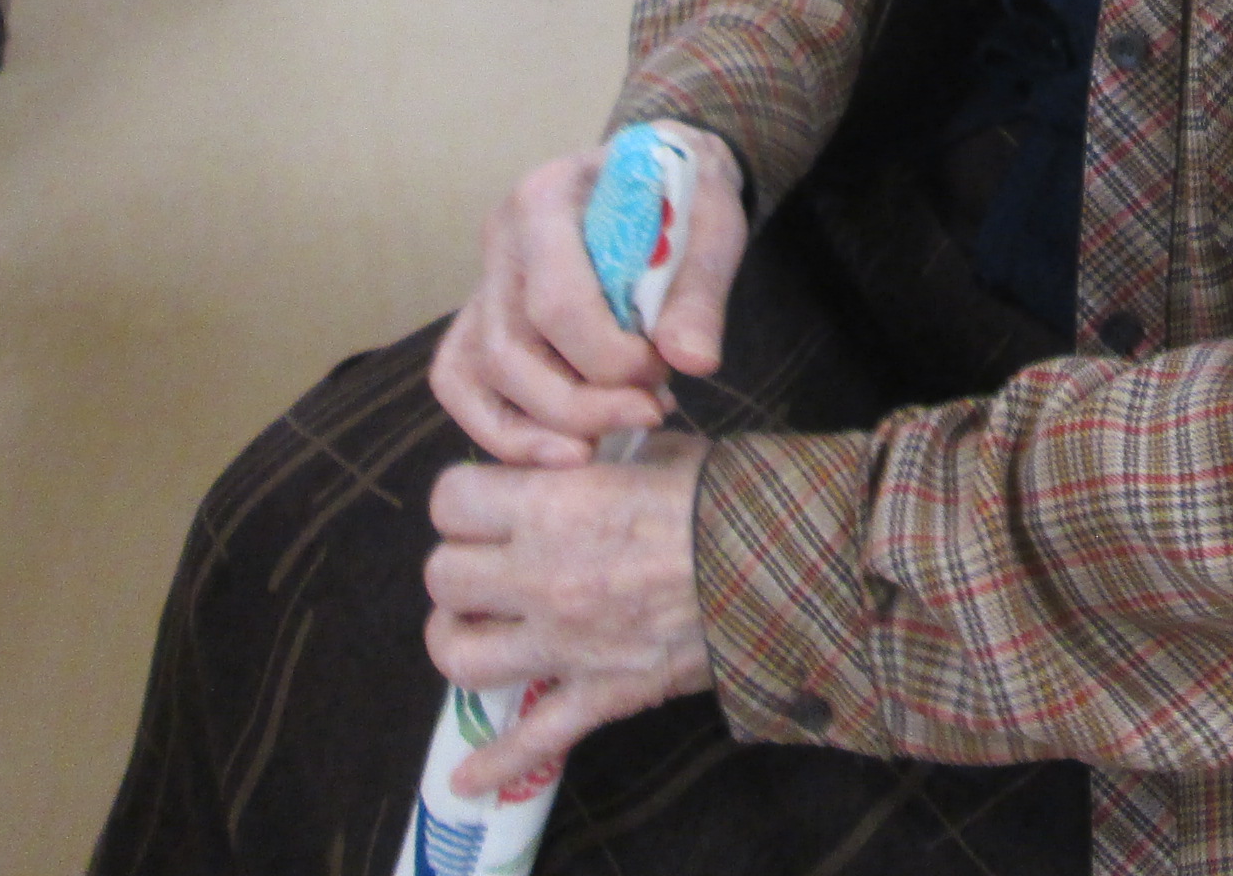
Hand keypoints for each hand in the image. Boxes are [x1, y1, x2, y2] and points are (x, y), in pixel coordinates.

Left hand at [426, 435, 714, 796]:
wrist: (789, 568)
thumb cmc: (729, 499)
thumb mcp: (659, 453)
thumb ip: (602, 462)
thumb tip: (584, 461)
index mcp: (554, 506)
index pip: (451, 499)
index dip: (464, 498)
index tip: (488, 501)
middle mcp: (542, 577)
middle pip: (443, 576)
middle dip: (461, 564)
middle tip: (491, 560)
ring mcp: (566, 644)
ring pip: (460, 656)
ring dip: (460, 640)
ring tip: (478, 630)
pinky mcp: (600, 693)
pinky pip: (534, 740)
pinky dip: (498, 762)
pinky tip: (467, 778)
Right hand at [430, 125, 749, 467]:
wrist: (661, 172)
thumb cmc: (684, 194)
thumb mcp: (713, 223)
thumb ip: (700, 290)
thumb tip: (693, 362)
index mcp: (547, 197)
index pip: (556, 303)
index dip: (609, 359)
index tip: (664, 372)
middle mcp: (500, 238)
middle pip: (508, 352)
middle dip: (578, 407)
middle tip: (649, 412)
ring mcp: (482, 280)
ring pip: (476, 376)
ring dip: (541, 429)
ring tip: (608, 440)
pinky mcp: (480, 318)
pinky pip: (460, 383)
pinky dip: (502, 429)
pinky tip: (562, 449)